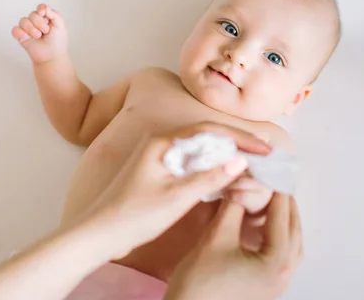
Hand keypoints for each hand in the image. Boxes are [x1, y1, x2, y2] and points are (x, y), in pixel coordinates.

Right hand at [11, 3, 67, 63]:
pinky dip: (20, 33)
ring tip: (38, 36)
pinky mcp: (20, 36)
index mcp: (46, 17)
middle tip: (46, 32)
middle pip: (32, 14)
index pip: (41, 7)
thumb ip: (54, 14)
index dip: (41, 9)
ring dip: (32, 29)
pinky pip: (15, 30)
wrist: (52, 56)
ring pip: (23, 21)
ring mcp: (27, 28)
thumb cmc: (57, 42)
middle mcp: (35, 21)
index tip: (43, 13)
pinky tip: (27, 37)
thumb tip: (43, 7)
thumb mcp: (60, 26)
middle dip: (40, 23)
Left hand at [73, 122, 272, 260]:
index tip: (264, 148)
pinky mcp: (158, 170)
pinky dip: (211, 166)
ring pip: (200, 148)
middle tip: (264, 152)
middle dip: (236, 143)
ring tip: (251, 161)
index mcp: (162, 141)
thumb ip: (209, 178)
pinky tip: (225, 174)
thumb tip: (240, 161)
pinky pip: (191, 161)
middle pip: (206, 135)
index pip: (209, 130)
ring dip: (225, 154)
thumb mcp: (176, 198)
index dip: (240, 137)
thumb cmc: (133, 215)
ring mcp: (158, 156)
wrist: (99, 234)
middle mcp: (160, 142)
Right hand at [165, 194, 302, 299]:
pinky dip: (277, 236)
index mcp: (276, 261)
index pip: (282, 216)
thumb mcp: (216, 237)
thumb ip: (233, 207)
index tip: (271, 169)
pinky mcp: (267, 289)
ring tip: (270, 201)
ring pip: (291, 244)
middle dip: (284, 204)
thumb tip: (241, 183)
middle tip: (273, 181)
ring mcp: (277, 285)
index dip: (276, 189)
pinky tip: (263, 226)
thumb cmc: (200, 282)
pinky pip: (282, 256)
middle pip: (293, 230)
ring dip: (283, 221)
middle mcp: (284, 275)